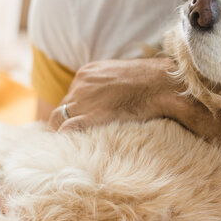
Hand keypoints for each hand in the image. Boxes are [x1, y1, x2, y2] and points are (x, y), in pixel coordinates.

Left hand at [48, 57, 184, 131]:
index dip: (76, 110)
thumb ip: (110, 84)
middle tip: (78, 135)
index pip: (71, 95)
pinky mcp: (92, 115)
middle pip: (64, 106)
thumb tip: (114, 97)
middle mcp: (81, 84)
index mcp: (87, 73)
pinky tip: (72, 147)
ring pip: (59, 117)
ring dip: (65, 130)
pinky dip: (67, 137)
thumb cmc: (150, 81)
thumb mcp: (122, 75)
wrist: (161, 83)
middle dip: (69, 119)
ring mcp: (84, 99)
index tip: (83, 120)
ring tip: (75, 143)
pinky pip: (67, 128)